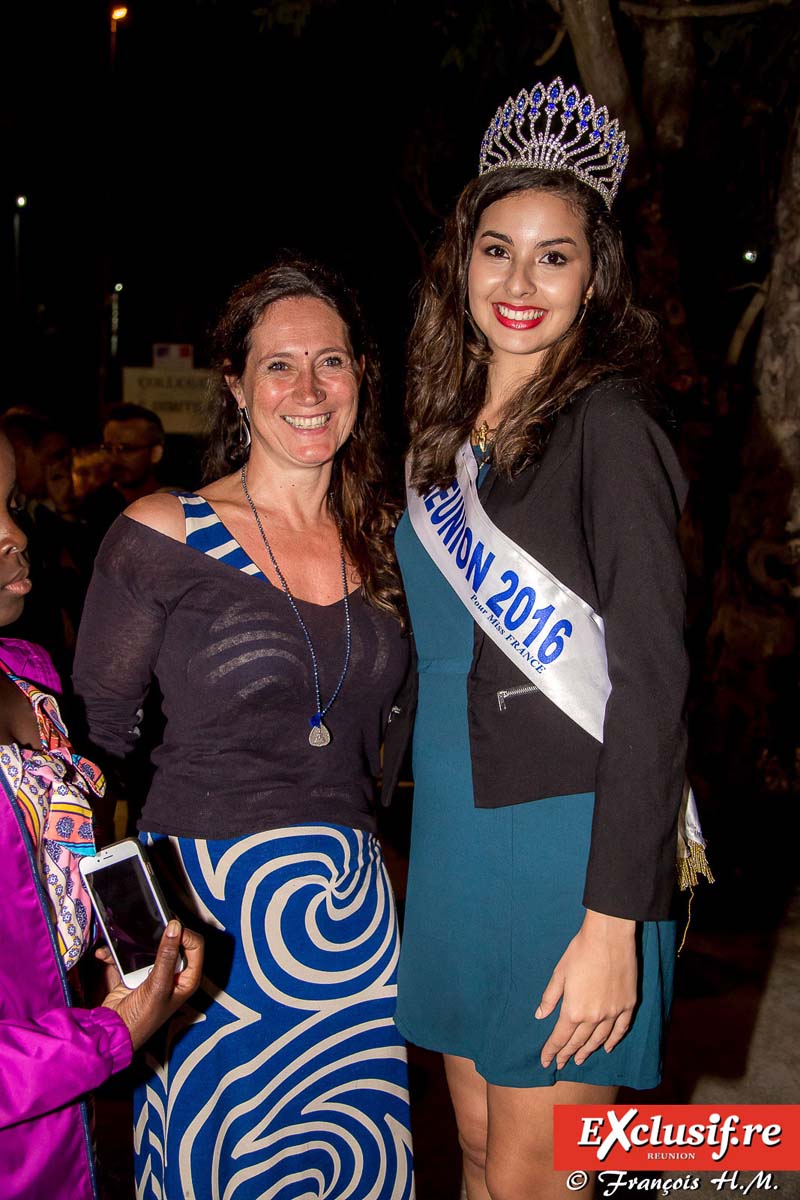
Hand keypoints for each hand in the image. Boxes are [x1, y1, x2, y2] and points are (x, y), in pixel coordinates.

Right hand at [99, 921, 203, 1050]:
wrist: (112, 1034)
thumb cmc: (142, 1018)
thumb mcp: (158, 985)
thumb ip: (167, 956)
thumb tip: (176, 927)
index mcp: (188, 978)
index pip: (196, 946)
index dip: (186, 934)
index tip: (170, 927)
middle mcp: (175, 973)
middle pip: (174, 943)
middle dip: (158, 934)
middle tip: (147, 926)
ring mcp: (154, 973)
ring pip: (149, 947)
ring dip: (133, 943)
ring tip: (121, 938)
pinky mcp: (135, 974)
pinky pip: (128, 956)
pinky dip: (116, 954)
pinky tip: (105, 954)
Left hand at [535, 908, 636, 1069]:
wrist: (609, 937)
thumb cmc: (580, 951)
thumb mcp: (559, 973)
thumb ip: (550, 998)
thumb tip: (540, 1015)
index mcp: (574, 1010)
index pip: (560, 1038)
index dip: (551, 1051)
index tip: (545, 1061)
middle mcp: (594, 1017)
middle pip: (578, 1042)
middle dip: (567, 1054)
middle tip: (561, 1063)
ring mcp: (613, 1013)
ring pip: (599, 1040)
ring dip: (588, 1051)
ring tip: (580, 1059)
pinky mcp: (628, 1006)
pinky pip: (620, 1030)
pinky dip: (613, 1041)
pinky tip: (607, 1048)